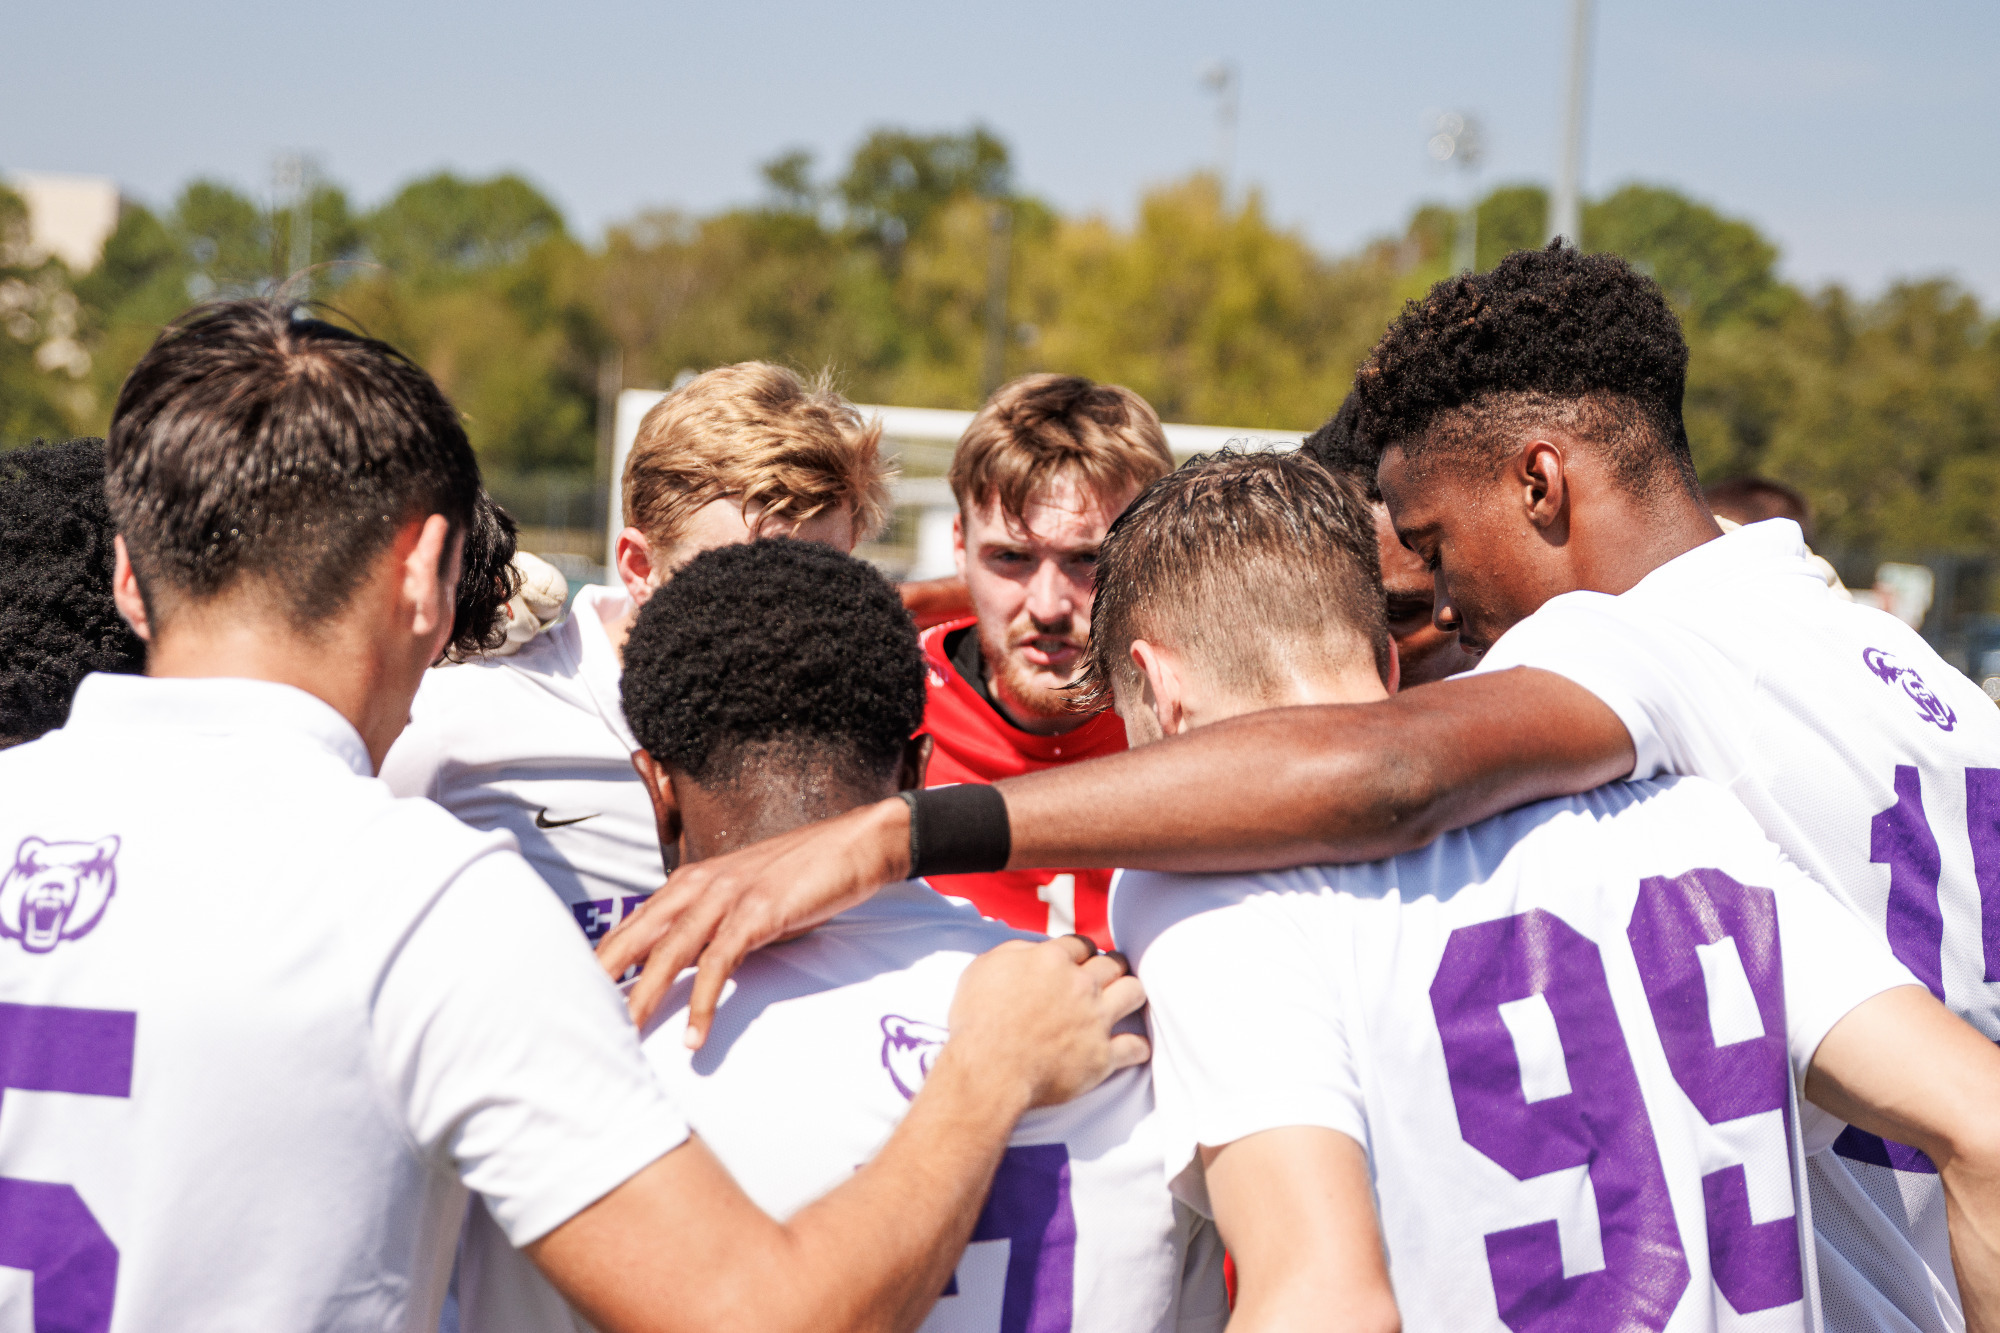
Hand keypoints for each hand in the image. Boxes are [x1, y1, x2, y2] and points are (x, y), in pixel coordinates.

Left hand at [598, 798, 910, 1034]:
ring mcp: (728, 897)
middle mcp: (700, 885)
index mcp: (692, 881)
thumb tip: (687, 965)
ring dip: (644, 999)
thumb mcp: (746, 898)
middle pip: (638, 938)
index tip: (574, 993)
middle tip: (572, 1019)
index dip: (603, 960)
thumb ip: (714, 924)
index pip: (634, 925)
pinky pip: (720, 964)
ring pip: (670, 953)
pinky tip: (695, 1037)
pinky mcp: (758, 913)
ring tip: (623, 1037)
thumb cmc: (804, 874)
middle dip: (604, 980)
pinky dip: (705, 1003)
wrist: (856, 844)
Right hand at [941, 935, 1149, 1109]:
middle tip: (1110, 973)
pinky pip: (1134, 1047)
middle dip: (1113, 966)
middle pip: (1113, 964)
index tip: (1081, 958)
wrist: (989, 1069)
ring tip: (1128, 997)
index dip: (1082, 951)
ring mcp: (1096, 1020)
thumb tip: (1033, 949)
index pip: (1081, 944)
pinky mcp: (1103, 1056)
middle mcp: (1081, 985)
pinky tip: (1136, 1048)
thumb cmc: (978, 1020)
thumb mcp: (983, 968)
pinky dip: (1138, 1047)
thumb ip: (1014, 951)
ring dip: (1131, 992)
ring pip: (1133, 992)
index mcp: (1053, 959)